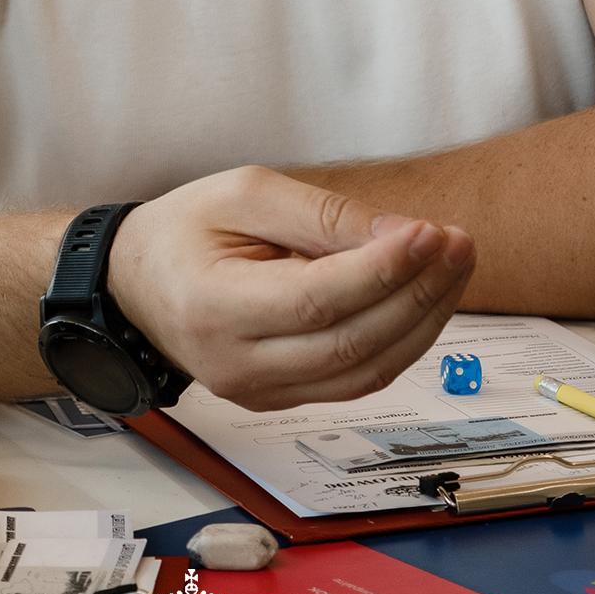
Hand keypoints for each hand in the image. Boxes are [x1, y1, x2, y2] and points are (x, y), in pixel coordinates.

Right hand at [107, 167, 472, 409]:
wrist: (135, 284)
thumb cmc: (186, 229)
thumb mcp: (242, 193)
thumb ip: (319, 214)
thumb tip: (401, 235)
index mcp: (214, 307)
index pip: (316, 300)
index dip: (382, 270)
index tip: (431, 232)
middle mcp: (237, 366)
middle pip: (350, 343)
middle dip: (418, 293)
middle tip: (459, 244)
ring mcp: (260, 393)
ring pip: (365, 372)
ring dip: (422, 321)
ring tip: (454, 267)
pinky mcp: (281, 400)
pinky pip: (355, 380)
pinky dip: (400, 342)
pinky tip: (424, 299)